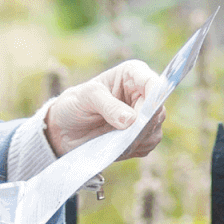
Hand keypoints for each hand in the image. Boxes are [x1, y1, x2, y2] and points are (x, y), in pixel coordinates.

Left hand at [45, 59, 163, 159]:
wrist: (64, 128)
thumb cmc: (75, 103)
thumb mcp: (87, 97)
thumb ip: (108, 106)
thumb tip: (131, 120)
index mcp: (133, 75)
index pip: (154, 84)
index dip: (153, 99)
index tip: (140, 117)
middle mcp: (143, 94)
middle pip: (158, 111)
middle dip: (142, 125)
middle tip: (123, 134)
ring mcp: (144, 117)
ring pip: (155, 131)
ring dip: (136, 140)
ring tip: (112, 139)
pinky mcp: (141, 136)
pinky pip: (146, 146)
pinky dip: (132, 149)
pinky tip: (114, 146)